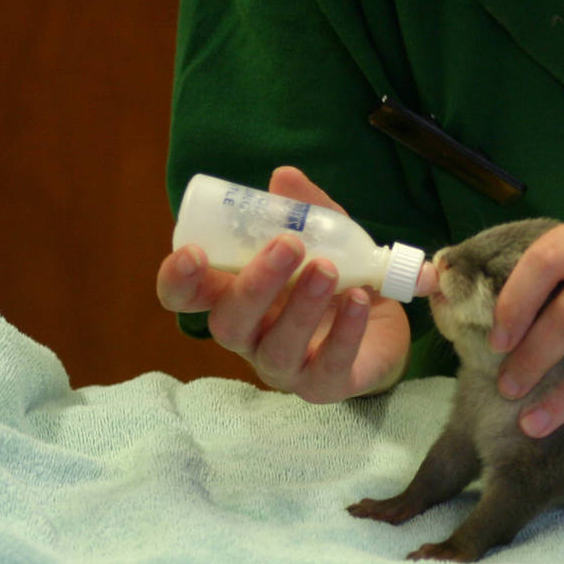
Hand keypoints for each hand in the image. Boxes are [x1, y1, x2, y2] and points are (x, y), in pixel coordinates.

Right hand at [156, 166, 411, 401]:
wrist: (385, 323)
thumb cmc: (336, 278)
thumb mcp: (324, 237)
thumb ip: (306, 211)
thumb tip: (283, 177)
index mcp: (234, 298)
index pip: (186, 298)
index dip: (178, 281)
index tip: (191, 253)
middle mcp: (250, 337)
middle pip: (229, 323)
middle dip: (254, 284)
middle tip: (288, 245)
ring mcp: (284, 367)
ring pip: (278, 347)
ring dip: (301, 307)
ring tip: (328, 269)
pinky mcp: (325, 386)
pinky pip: (329, 366)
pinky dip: (345, 332)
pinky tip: (360, 299)